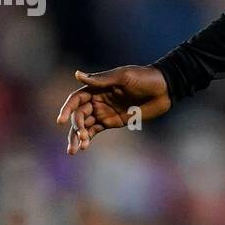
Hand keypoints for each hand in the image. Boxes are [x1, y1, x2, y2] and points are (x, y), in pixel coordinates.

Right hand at [56, 66, 171, 155]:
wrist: (164, 89)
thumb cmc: (144, 78)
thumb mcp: (123, 77)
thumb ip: (101, 80)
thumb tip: (76, 74)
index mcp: (97, 87)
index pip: (76, 99)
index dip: (67, 109)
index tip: (61, 121)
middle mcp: (97, 100)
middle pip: (79, 114)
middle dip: (75, 127)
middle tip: (79, 138)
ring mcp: (104, 112)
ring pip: (85, 125)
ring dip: (78, 136)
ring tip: (74, 150)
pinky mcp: (112, 122)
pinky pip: (96, 130)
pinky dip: (88, 138)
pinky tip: (83, 146)